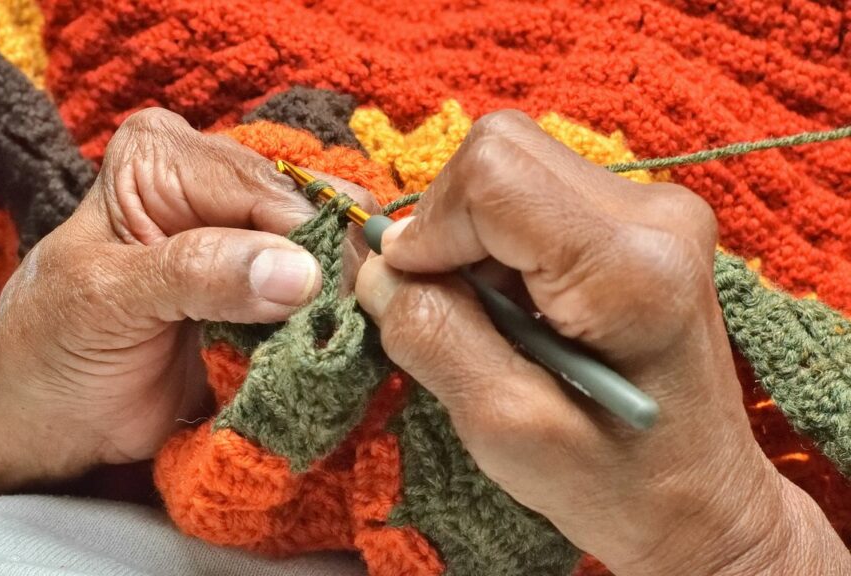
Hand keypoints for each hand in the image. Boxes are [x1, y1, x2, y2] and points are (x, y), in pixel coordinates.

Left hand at [0, 108, 372, 522]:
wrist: (50, 413)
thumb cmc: (56, 345)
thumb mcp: (109, 299)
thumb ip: (197, 274)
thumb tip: (300, 271)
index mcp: (164, 156)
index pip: (266, 189)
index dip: (310, 242)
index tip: (338, 304)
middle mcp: (213, 180)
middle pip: (312, 210)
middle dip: (334, 271)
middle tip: (345, 329)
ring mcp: (246, 234)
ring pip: (333, 250)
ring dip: (343, 300)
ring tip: (341, 343)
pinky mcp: (268, 285)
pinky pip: (327, 292)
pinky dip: (336, 321)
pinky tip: (336, 348)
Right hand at [355, 111, 849, 574]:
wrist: (700, 502)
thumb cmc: (614, 483)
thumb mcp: (504, 426)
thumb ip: (432, 334)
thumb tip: (376, 268)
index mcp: (630, 267)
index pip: (494, 174)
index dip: (429, 225)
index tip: (411, 290)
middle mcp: (654, 213)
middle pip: (502, 151)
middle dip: (447, 224)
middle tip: (447, 302)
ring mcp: (655, 209)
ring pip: (513, 167)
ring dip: (472, 236)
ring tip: (492, 317)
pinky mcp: (642, 219)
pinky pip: (535, 193)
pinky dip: (499, 243)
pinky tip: (519, 307)